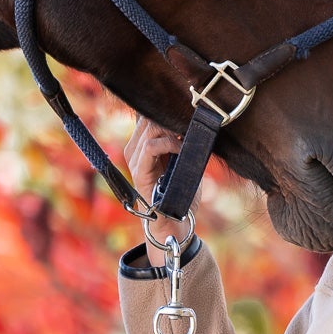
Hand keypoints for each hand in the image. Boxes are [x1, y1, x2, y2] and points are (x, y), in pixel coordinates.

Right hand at [124, 115, 189, 247]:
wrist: (174, 224)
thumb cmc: (182, 194)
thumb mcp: (186, 162)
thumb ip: (187, 143)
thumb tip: (197, 121)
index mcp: (143, 145)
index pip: (149, 114)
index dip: (168, 109)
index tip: (188, 111)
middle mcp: (135, 149)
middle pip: (149, 117)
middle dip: (172, 117)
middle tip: (190, 123)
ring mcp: (135, 160)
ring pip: (149, 127)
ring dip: (172, 129)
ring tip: (187, 136)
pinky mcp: (139, 172)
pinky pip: (151, 146)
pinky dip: (169, 143)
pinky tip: (181, 147)